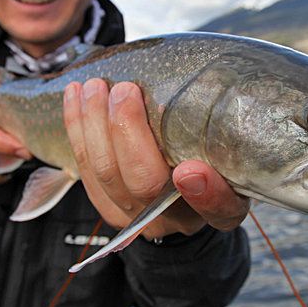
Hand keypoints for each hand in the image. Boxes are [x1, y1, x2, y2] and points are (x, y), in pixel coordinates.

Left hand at [63, 79, 249, 239]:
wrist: (183, 193)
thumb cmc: (214, 155)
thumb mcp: (233, 148)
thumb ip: (224, 131)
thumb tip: (205, 88)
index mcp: (223, 207)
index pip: (220, 208)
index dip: (205, 194)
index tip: (190, 170)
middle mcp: (178, 219)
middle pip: (145, 185)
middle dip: (127, 133)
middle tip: (124, 90)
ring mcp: (136, 217)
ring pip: (105, 174)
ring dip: (94, 124)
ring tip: (94, 87)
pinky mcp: (106, 206)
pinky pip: (83, 168)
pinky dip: (76, 128)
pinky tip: (74, 96)